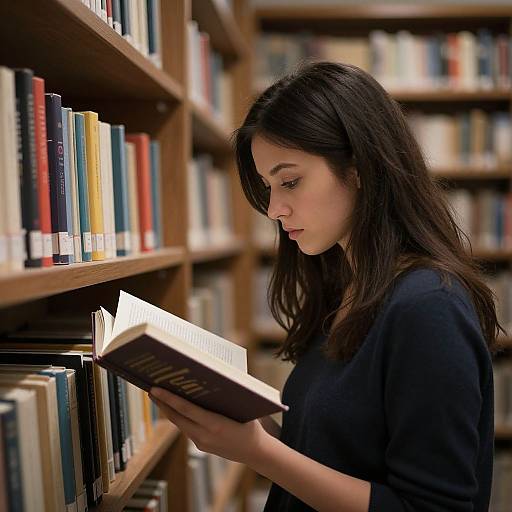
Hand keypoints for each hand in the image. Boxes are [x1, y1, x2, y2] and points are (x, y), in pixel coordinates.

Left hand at [149, 387, 270, 464]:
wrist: (255, 451)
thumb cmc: (250, 424)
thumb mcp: (239, 408)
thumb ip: (221, 398)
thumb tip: (205, 380)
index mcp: (215, 424)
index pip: (185, 409)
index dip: (169, 399)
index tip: (155, 389)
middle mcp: (204, 436)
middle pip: (177, 418)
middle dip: (162, 403)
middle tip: (151, 389)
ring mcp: (201, 443)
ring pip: (180, 424)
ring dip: (169, 411)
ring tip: (159, 397)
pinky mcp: (201, 446)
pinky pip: (187, 429)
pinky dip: (179, 418)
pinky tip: (175, 409)